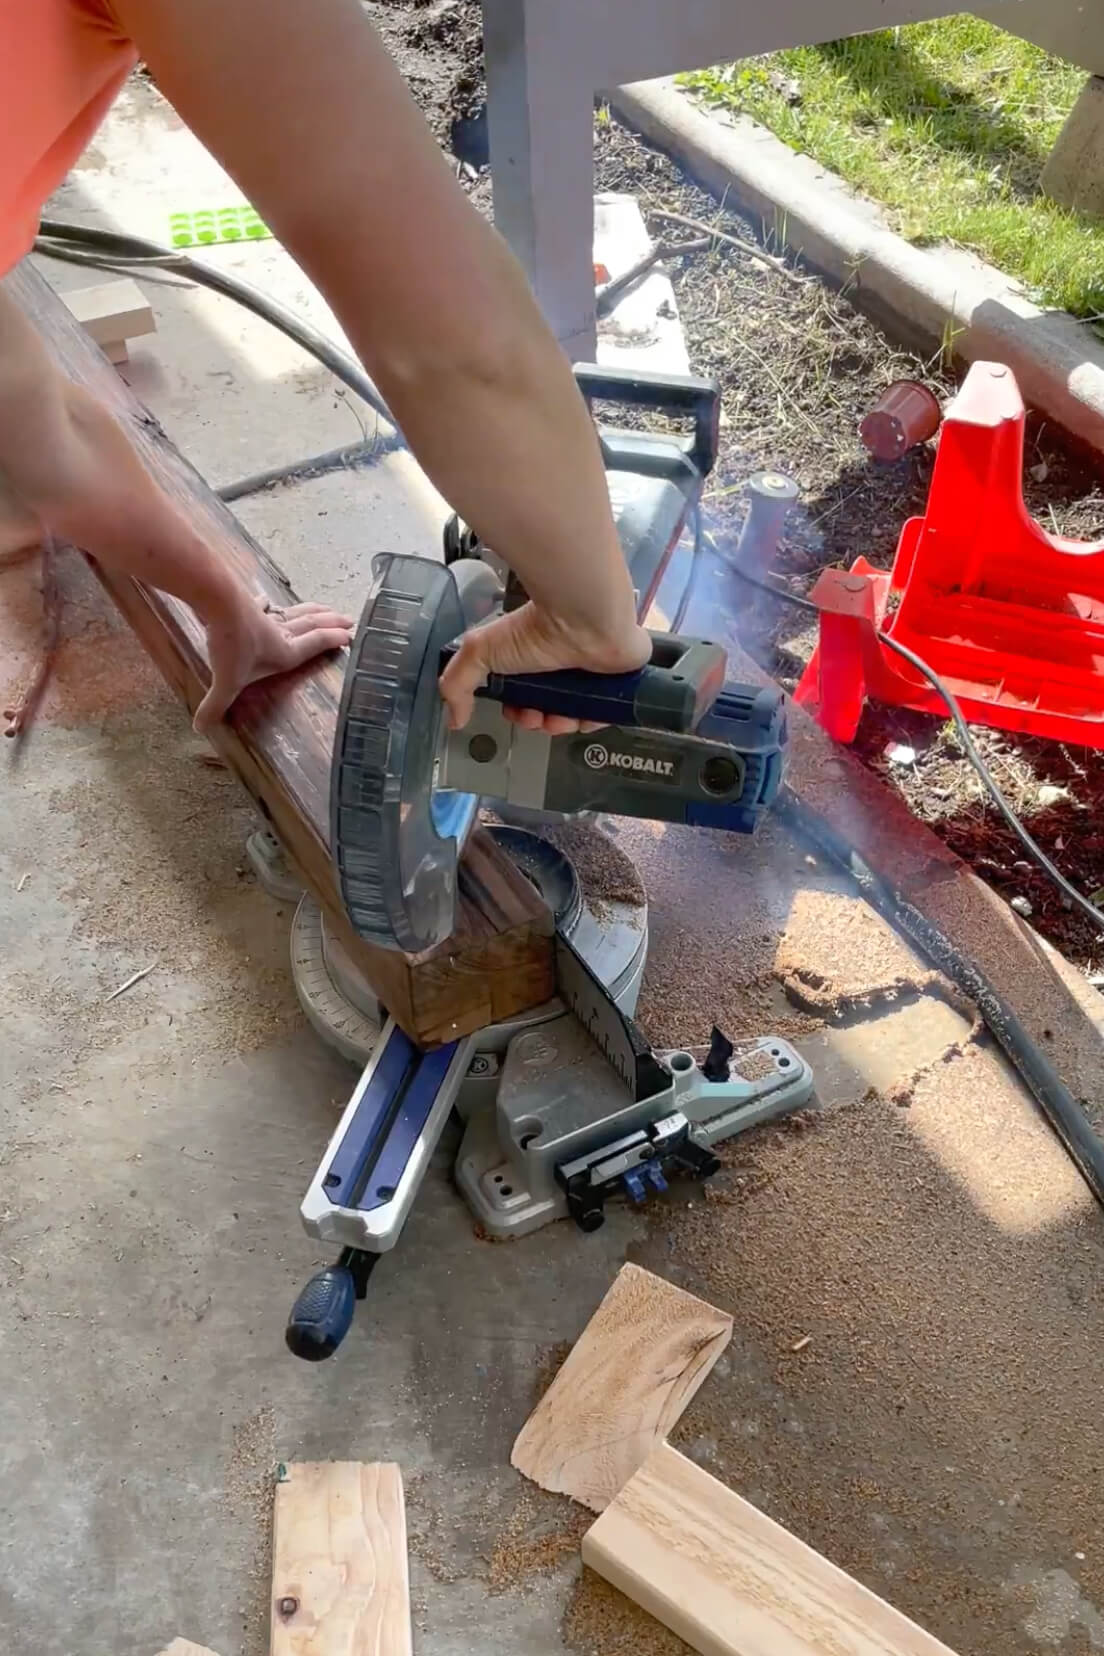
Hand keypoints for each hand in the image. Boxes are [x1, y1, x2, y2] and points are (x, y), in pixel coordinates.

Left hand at [195, 590, 353, 732]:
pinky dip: (268, 603)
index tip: (350, 636)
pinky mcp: (249, 603)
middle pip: (311, 626)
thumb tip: (201, 728)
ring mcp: (266, 616)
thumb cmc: (231, 643)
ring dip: (312, 610)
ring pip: (294, 612)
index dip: (333, 640)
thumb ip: (216, 705)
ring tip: (325, 607)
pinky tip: (267, 601)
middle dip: (332, 622)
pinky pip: (263, 605)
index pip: (315, 644)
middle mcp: (280, 632)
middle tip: (349, 619)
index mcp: (285, 652)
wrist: (218, 600)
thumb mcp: (226, 682)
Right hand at [438, 600, 650, 734]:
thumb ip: (457, 684)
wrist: (582, 619)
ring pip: (577, 715)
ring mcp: (593, 674)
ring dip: (563, 725)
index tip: (516, 715)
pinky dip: (594, 720)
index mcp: (534, 659)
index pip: (526, 697)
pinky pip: (608, 712)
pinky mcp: (619, 680)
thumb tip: (453, 719)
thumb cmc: (534, 629)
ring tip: (560, 718)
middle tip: (536, 718)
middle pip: (551, 711)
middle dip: (540, 722)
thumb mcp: (480, 652)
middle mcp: (563, 666)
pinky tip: (584, 717)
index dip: (520, 713)